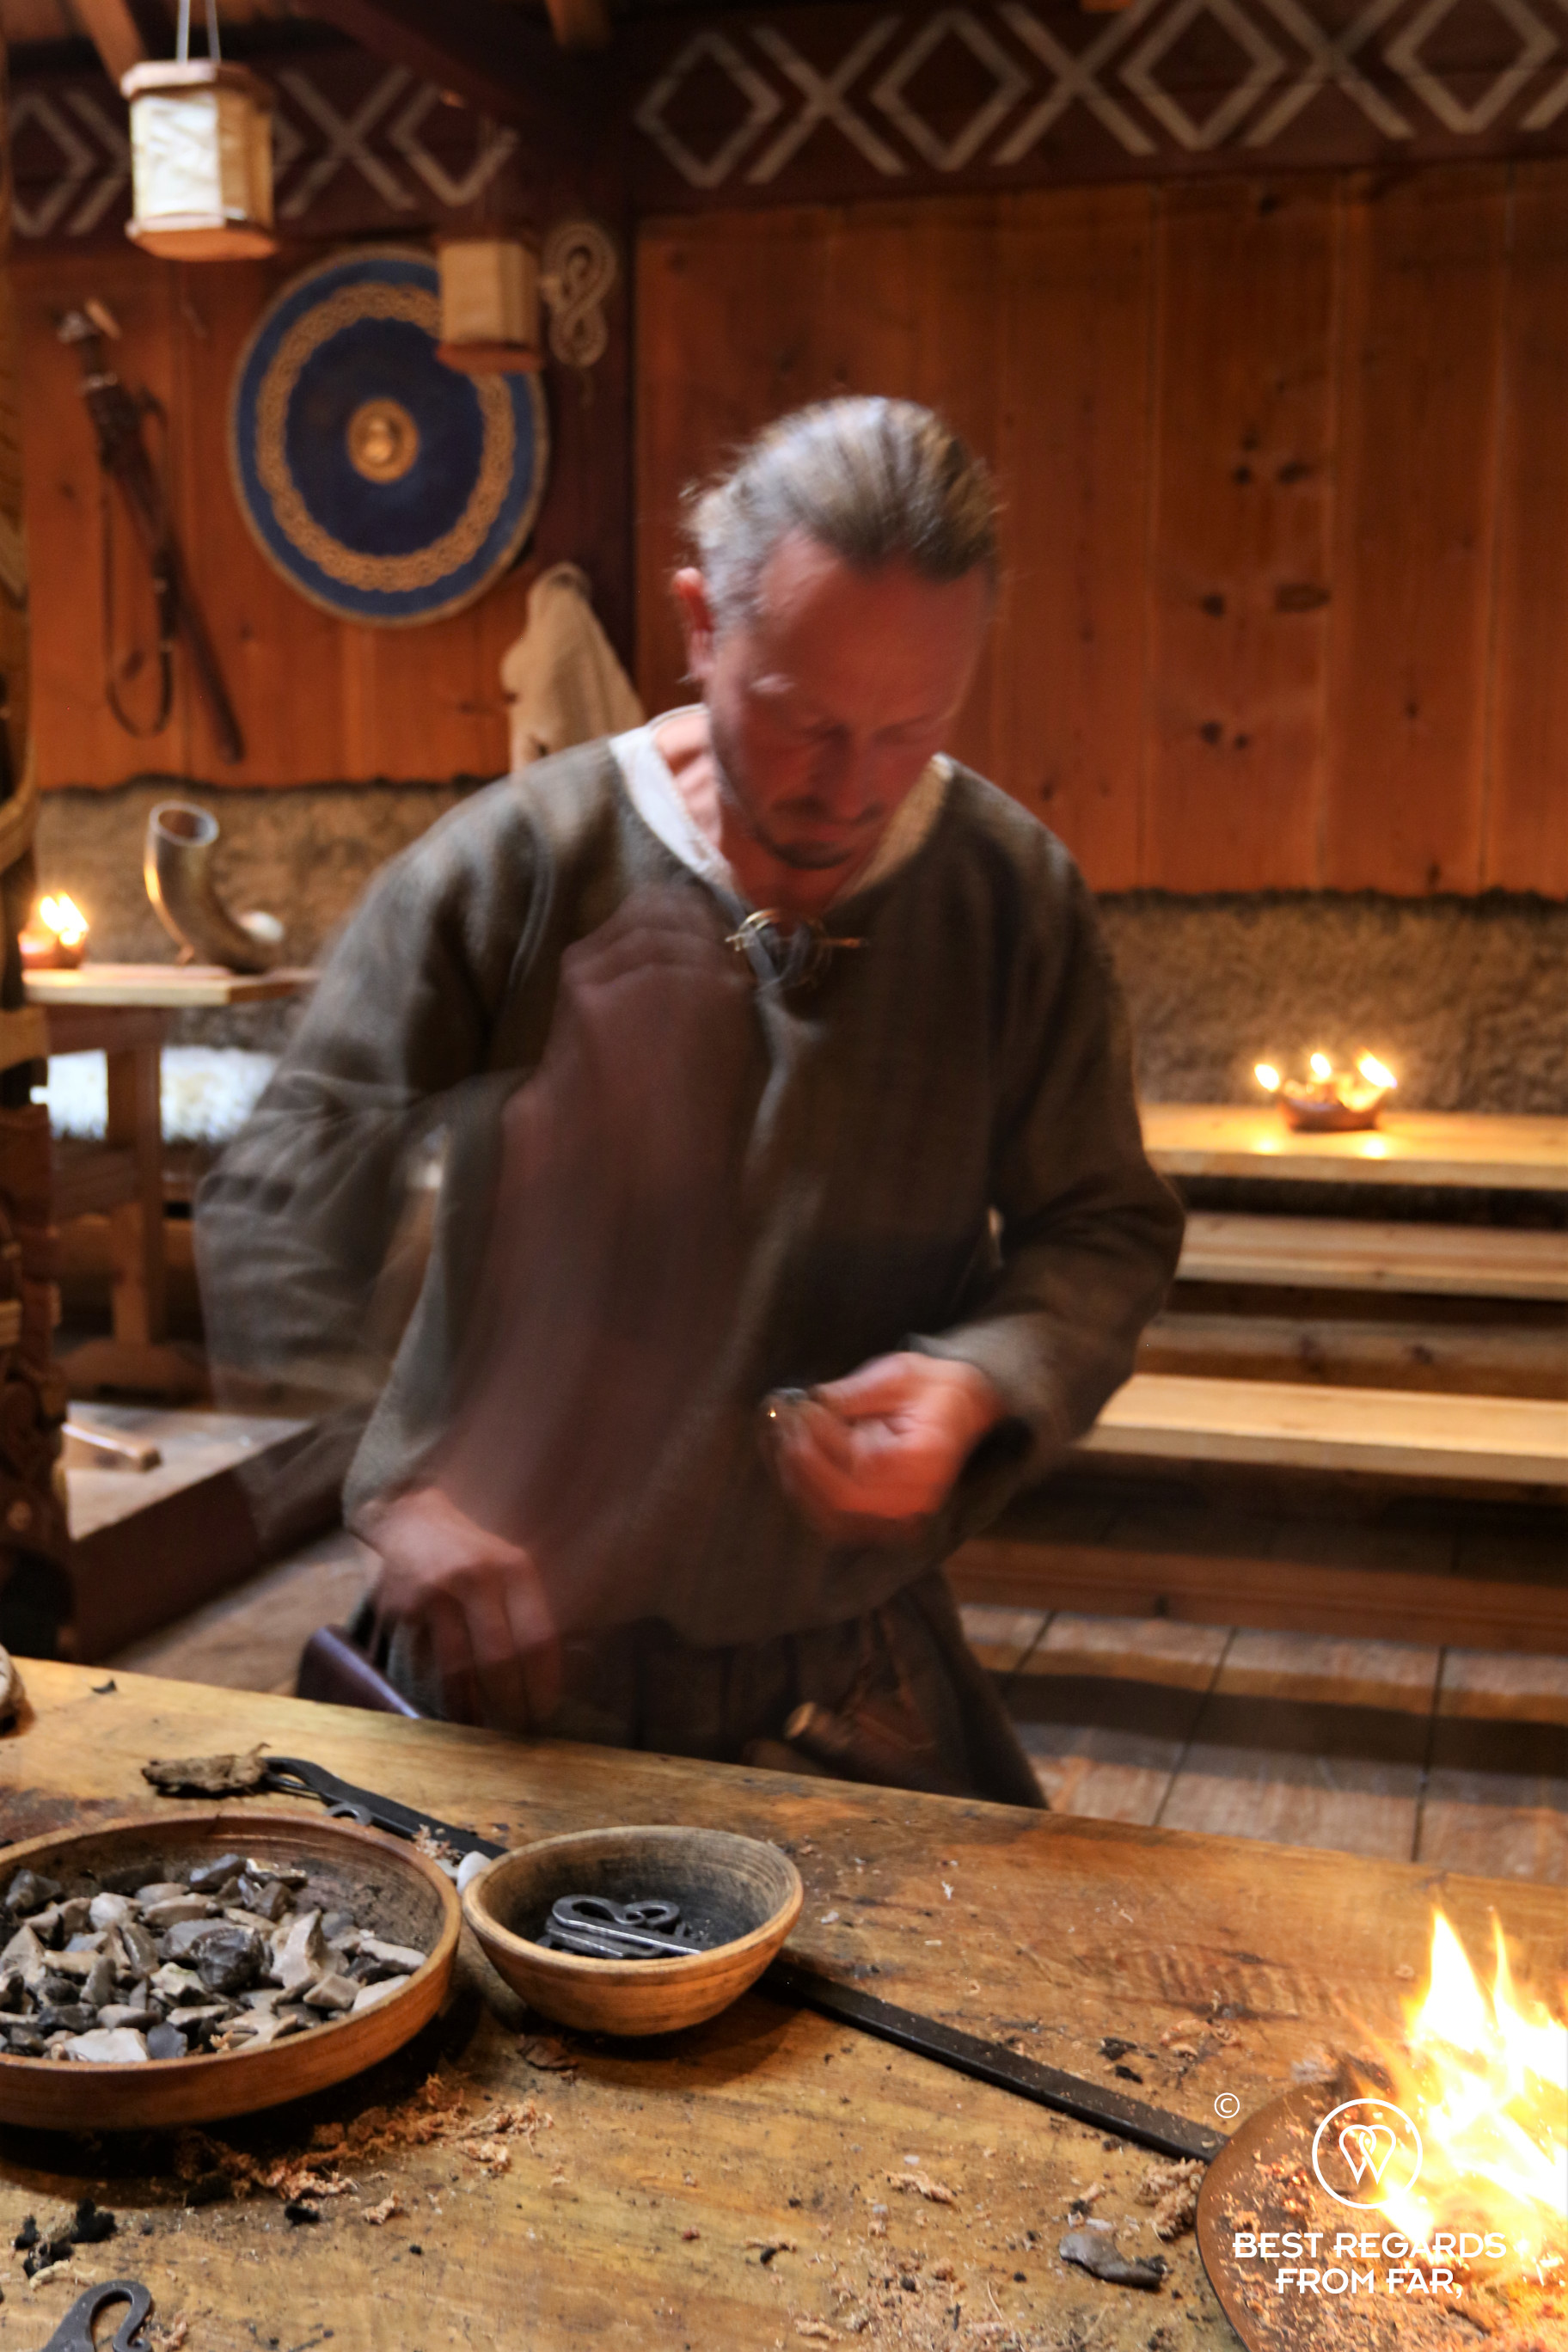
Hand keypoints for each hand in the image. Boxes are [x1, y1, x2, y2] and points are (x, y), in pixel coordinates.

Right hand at [362, 1484, 559, 1730]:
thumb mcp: (510, 1564)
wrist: (408, 1517)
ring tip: (481, 1731)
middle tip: (516, 1731)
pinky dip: (436, 1691)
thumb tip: (557, 1674)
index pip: (538, 1637)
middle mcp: (474, 1578)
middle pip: (500, 1659)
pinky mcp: (399, 1608)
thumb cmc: (471, 1552)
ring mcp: (433, 1593)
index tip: (545, 1711)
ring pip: (456, 1670)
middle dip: (510, 1704)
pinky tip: (446, 1708)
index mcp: (513, 1567)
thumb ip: (529, 1609)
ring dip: (471, 1709)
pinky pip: (423, 1663)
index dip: (545, 1683)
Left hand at [763, 1351, 1004, 1545]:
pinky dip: (808, 1498)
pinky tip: (792, 1467)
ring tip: (784, 1441)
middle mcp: (915, 1495)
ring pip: (835, 1516)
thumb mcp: (899, 1374)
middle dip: (805, 1460)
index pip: (866, 1463)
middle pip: (845, 1496)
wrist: (959, 1409)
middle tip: (785, 1423)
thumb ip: (857, 1391)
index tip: (803, 1409)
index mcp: (926, 1457)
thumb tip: (813, 1400)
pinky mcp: (883, 1517)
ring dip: (800, 1480)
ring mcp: (900, 1513)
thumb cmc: (930, 1388)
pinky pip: (836, 1521)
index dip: (826, 1440)